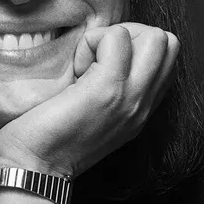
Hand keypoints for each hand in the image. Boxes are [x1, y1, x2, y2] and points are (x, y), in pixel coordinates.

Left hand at [0, 23, 178, 178]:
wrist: (34, 168)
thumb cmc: (50, 137)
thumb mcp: (94, 112)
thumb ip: (111, 87)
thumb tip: (103, 50)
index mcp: (142, 108)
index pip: (166, 59)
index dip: (133, 48)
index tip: (99, 66)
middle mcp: (144, 103)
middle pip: (169, 42)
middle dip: (131, 35)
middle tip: (95, 59)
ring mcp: (131, 97)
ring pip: (155, 36)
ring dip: (114, 38)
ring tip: (86, 64)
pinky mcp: (108, 88)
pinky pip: (116, 37)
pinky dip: (91, 43)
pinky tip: (74, 70)